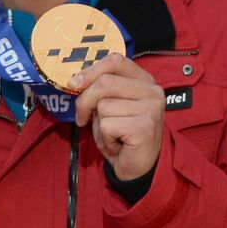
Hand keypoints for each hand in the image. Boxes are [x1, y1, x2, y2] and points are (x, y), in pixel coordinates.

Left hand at [71, 53, 163, 180]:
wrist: (138, 167)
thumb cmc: (122, 135)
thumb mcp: (110, 106)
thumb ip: (100, 89)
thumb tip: (75, 81)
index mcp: (144, 80)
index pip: (115, 61)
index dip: (90, 70)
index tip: (74, 84)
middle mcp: (152, 90)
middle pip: (104, 83)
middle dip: (85, 102)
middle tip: (83, 118)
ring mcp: (151, 107)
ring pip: (103, 106)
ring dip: (99, 125)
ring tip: (112, 135)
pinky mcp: (145, 126)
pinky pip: (107, 125)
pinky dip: (105, 138)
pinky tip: (117, 144)